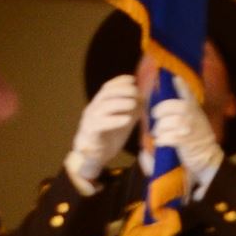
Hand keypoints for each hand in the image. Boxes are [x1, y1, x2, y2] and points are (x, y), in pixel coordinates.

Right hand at [66, 75, 140, 193]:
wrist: (94, 156)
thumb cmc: (109, 136)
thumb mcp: (123, 119)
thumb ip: (132, 110)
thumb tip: (145, 98)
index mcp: (100, 104)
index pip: (107, 87)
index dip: (119, 81)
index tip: (133, 79)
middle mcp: (93, 109)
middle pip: (105, 94)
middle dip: (122, 90)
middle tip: (136, 92)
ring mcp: (90, 120)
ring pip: (102, 107)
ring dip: (119, 103)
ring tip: (133, 104)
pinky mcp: (91, 133)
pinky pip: (100, 124)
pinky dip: (114, 120)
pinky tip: (127, 120)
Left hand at [150, 91, 222, 195]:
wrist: (208, 157)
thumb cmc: (197, 138)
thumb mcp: (195, 119)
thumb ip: (185, 108)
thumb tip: (171, 93)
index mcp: (195, 109)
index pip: (188, 94)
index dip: (182, 85)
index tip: (175, 78)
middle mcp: (193, 116)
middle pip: (171, 107)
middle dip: (159, 111)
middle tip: (156, 117)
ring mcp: (190, 128)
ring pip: (166, 123)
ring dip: (159, 129)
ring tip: (159, 133)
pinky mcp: (185, 141)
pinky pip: (167, 138)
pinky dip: (161, 140)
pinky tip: (161, 142)